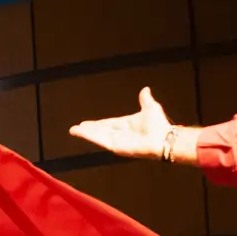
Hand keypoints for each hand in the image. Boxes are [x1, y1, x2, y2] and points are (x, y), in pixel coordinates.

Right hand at [69, 87, 195, 162]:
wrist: (163, 138)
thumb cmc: (159, 125)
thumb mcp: (150, 107)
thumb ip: (145, 99)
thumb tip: (145, 89)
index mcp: (126, 124)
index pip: (108, 124)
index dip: (97, 124)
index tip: (86, 123)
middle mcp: (120, 134)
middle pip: (100, 131)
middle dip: (88, 130)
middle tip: (76, 128)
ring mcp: (117, 141)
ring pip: (97, 135)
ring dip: (85, 133)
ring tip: (73, 130)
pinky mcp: (116, 146)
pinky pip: (100, 140)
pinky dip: (90, 136)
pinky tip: (81, 132)